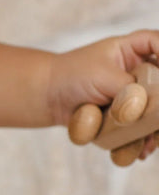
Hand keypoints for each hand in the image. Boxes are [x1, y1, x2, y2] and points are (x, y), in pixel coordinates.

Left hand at [49, 30, 158, 164]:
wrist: (46, 97)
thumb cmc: (70, 76)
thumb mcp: (103, 76)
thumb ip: (130, 90)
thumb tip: (151, 109)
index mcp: (131, 50)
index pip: (157, 44)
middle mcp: (137, 72)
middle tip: (155, 120)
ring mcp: (133, 95)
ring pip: (155, 112)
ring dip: (154, 129)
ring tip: (147, 143)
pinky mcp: (125, 115)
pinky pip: (142, 129)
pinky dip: (142, 140)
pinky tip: (140, 151)